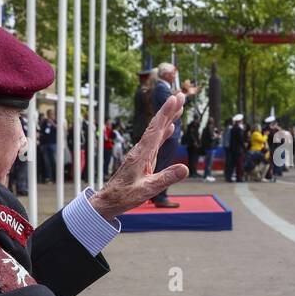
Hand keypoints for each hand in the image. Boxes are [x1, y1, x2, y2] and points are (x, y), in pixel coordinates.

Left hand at [88, 92, 188, 218]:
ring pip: (157, 131)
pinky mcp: (143, 158)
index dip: (165, 113)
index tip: (174, 98)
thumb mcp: (147, 190)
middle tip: (181, 95)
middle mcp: (141, 149)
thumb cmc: (125, 195)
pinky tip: (170, 128)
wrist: (109, 200)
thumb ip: (165, 179)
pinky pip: (155, 140)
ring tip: (178, 106)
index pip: (156, 129)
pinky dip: (164, 131)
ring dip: (168, 118)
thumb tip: (185, 168)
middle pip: (157, 125)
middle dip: (169, 110)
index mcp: (142, 153)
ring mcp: (142, 153)